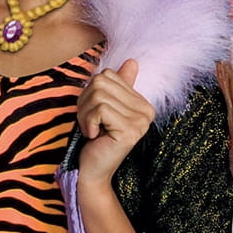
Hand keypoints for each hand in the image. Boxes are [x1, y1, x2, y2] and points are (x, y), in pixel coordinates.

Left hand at [76, 60, 154, 185]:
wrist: (92, 171)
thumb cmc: (94, 138)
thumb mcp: (103, 107)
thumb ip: (118, 85)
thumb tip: (132, 61)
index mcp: (142, 103)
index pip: (109, 74)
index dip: (91, 92)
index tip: (95, 115)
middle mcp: (147, 111)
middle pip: (101, 82)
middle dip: (86, 102)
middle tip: (90, 124)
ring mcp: (141, 122)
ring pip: (98, 95)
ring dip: (85, 114)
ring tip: (91, 130)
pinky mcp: (130, 131)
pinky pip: (100, 109)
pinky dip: (88, 122)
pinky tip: (93, 137)